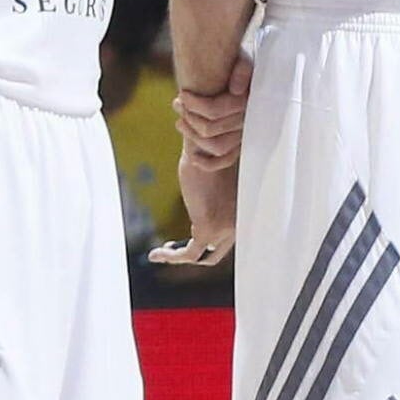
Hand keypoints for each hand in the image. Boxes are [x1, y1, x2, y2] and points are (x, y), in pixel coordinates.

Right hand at [156, 137, 242, 264]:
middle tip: (172, 249)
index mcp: (243, 211)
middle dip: (194, 253)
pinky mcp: (209, 228)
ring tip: (160, 252)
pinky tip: (156, 254)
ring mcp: (227, 227)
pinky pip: (190, 253)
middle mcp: (239, 222)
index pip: (227, 240)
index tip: (186, 239)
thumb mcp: (212, 177)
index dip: (208, 245)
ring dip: (178, 256)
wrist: (206, 143)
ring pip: (201, 256)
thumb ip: (211, 194)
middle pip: (216, 252)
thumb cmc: (208, 153)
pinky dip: (172, 257)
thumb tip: (201, 198)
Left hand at [169, 61, 248, 153]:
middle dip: (189, 115)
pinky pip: (224, 162)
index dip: (195, 104)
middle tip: (178, 103)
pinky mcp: (237, 145)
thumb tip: (235, 90)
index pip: (215, 111)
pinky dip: (207, 163)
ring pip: (214, 146)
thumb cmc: (237, 63)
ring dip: (192, 134)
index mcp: (248, 102)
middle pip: (209, 129)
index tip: (182, 94)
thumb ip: (243, 70)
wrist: (239, 72)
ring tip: (180, 119)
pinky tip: (192, 156)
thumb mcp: (242, 59)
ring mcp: (242, 134)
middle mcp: (247, 121)